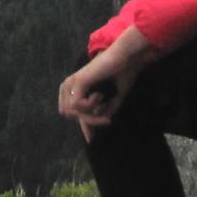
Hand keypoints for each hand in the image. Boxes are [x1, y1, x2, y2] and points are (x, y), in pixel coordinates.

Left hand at [58, 25, 153, 141]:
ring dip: (91, 115)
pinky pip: (77, 106)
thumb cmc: (123, 72)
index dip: (83, 126)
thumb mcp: (114, 98)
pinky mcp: (77, 81)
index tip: (91, 139)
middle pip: (70, 115)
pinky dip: (90, 106)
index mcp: (76, 85)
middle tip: (106, 118)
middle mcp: (69, 84)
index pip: (72, 112)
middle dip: (89, 121)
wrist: (127, 58)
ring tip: (104, 103)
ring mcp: (72, 82)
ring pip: (73, 112)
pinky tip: (100, 95)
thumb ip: (104, 111)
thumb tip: (96, 128)